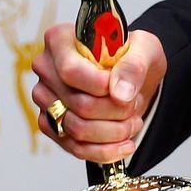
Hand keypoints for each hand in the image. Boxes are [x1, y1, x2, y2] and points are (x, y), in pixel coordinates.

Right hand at [29, 23, 165, 163]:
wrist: (130, 76)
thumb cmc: (132, 56)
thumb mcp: (145, 48)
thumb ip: (134, 65)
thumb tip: (120, 92)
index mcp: (60, 40)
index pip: (71, 71)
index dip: (101, 86)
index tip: (124, 90)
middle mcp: (46, 69)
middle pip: (78, 104)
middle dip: (116, 110)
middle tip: (136, 104)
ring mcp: (45, 98)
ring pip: (77, 129)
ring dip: (114, 131)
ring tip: (133, 122)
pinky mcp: (50, 124)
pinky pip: (74, 147)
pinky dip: (105, 150)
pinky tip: (125, 144)